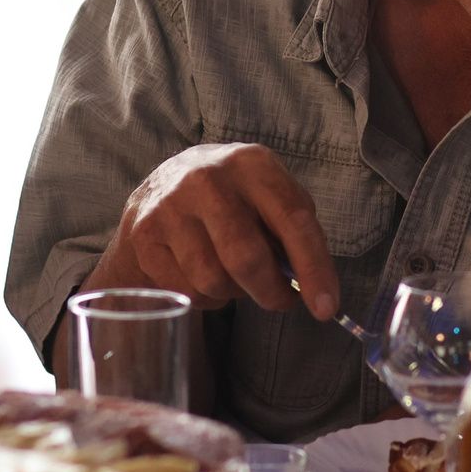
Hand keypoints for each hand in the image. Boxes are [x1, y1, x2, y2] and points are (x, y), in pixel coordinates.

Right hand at [100, 143, 338, 318]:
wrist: (164, 184)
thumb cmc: (234, 198)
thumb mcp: (268, 195)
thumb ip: (294, 233)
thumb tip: (316, 289)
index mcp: (252, 164)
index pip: (292, 220)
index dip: (314, 268)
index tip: (326, 307)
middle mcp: (208, 179)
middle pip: (246, 258)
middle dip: (271, 293)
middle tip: (281, 301)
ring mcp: (170, 205)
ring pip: (213, 281)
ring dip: (233, 293)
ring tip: (233, 275)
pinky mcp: (144, 234)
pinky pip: (184, 290)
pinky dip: (203, 296)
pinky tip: (201, 273)